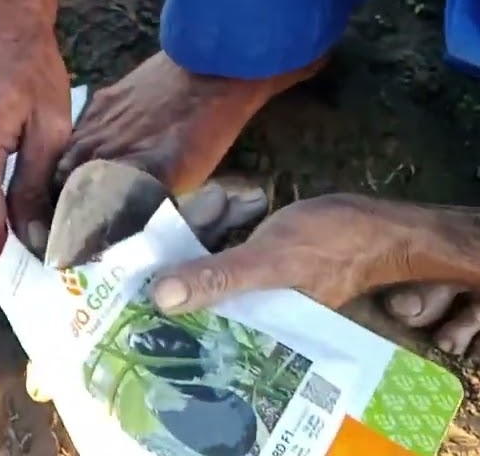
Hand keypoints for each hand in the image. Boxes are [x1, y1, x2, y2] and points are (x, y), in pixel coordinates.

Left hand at [149, 194, 431, 313]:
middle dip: (187, 241)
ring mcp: (252, 286)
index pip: (182, 308)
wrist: (386, 229)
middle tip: (195, 207)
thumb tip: (159, 298)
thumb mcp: (269, 262)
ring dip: (208, 224)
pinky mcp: (262, 263)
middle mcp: (241, 311)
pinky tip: (235, 201)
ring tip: (221, 199)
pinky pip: (228, 243)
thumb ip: (218, 279)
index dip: (159, 280)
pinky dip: (227, 222)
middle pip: (190, 278)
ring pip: (207, 255)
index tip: (137, 252)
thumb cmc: (332, 246)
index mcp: (239, 324)